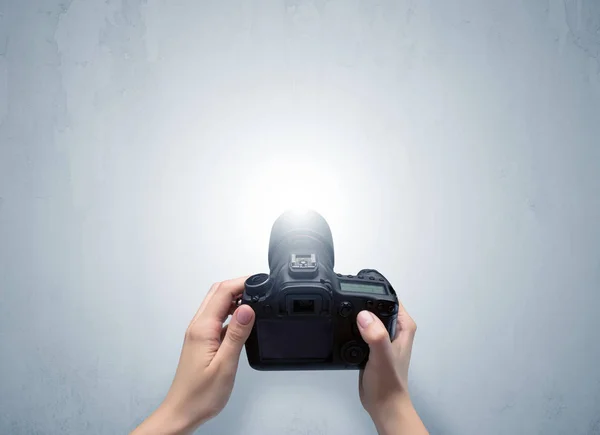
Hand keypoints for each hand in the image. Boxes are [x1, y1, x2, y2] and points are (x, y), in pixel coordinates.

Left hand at [131, 277, 255, 434]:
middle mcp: (198, 327)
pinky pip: (217, 318)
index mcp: (203, 329)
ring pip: (216, 304)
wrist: (183, 412)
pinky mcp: (202, 341)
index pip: (222, 293)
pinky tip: (242, 322)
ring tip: (255, 301)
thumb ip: (237, 334)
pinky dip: (231, 313)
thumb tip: (247, 308)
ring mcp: (199, 333)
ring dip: (234, 298)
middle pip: (217, 293)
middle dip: (238, 285)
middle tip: (259, 288)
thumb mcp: (225, 365)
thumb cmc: (200, 395)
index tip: (259, 281)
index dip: (242, 282)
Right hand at [356, 301, 427, 434]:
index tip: (358, 292)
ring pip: (367, 318)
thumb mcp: (382, 356)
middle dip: (362, 303)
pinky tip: (343, 331)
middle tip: (346, 302)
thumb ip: (376, 335)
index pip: (390, 299)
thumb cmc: (389, 384)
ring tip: (342, 315)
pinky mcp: (370, 346)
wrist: (382, 405)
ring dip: (355, 317)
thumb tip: (364, 317)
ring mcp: (382, 337)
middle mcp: (394, 330)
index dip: (375, 294)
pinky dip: (351, 329)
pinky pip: (359, 330)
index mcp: (403, 327)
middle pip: (376, 306)